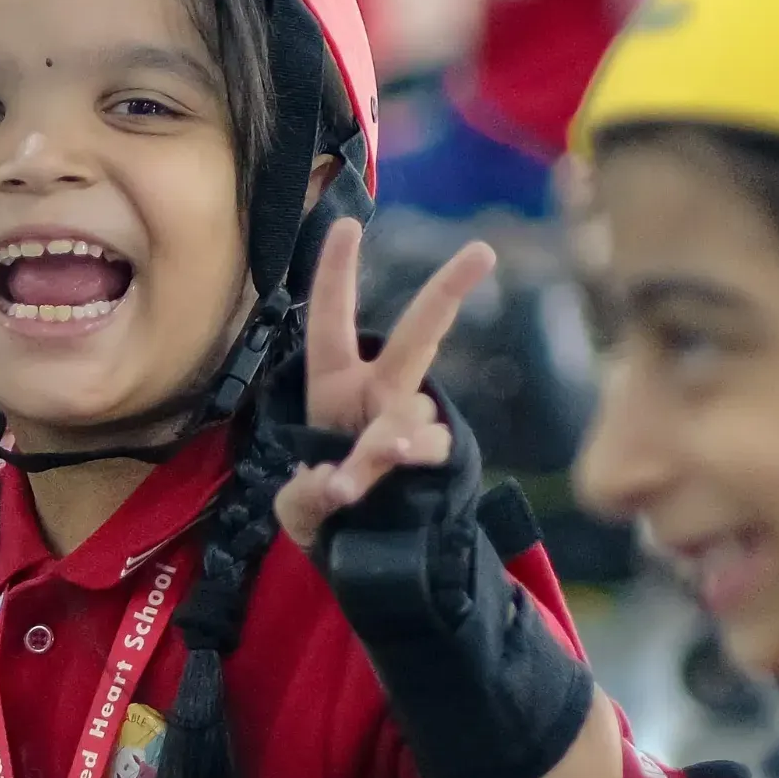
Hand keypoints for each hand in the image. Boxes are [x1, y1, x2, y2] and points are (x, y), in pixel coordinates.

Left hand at [275, 219, 495, 550]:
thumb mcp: (296, 506)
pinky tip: (377, 482)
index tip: (348, 224)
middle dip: (446, 293)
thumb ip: (306, 494)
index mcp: (335, 386)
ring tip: (353, 479)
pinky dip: (405, 464)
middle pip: (417, 337)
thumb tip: (341, 484)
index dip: (336, 274)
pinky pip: (429, 451)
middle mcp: (379, 395)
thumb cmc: (324, 511)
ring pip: (410, 416)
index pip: (332, 322)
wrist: (364, 553)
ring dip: (383, 443)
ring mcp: (412, 425)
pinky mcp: (437, 460)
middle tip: (483, 252)